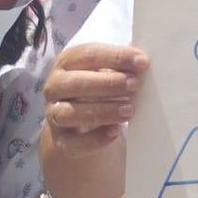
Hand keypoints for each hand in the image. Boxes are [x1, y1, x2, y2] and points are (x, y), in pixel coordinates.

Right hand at [43, 43, 148, 157]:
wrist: (84, 125)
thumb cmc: (101, 88)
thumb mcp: (109, 72)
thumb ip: (122, 66)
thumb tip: (142, 62)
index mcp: (67, 62)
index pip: (88, 54)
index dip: (116, 57)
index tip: (142, 62)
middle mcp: (55, 87)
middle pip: (76, 83)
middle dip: (108, 84)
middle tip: (134, 85)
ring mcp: (54, 114)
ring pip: (70, 113)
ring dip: (103, 111)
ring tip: (129, 110)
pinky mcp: (61, 140)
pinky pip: (73, 143)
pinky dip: (95, 139)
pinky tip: (115, 131)